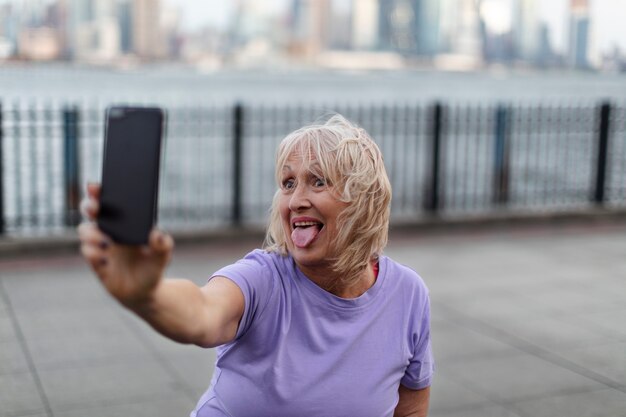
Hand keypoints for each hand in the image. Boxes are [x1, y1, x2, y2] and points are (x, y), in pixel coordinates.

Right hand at [78, 183, 173, 307]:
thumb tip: (157, 234)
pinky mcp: (96, 264)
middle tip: (95, 208)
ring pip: (84, 231)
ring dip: (91, 233)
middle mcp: (109, 231)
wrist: (144, 293)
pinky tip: (106, 259)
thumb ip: (163, 245)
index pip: (109, 202)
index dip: (99, 192)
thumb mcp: (163, 256)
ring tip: (107, 242)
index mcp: (125, 223)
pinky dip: (93, 253)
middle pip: (92, 212)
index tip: (96, 185)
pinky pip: (87, 253)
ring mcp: (100, 247)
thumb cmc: (153, 268)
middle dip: (90, 205)